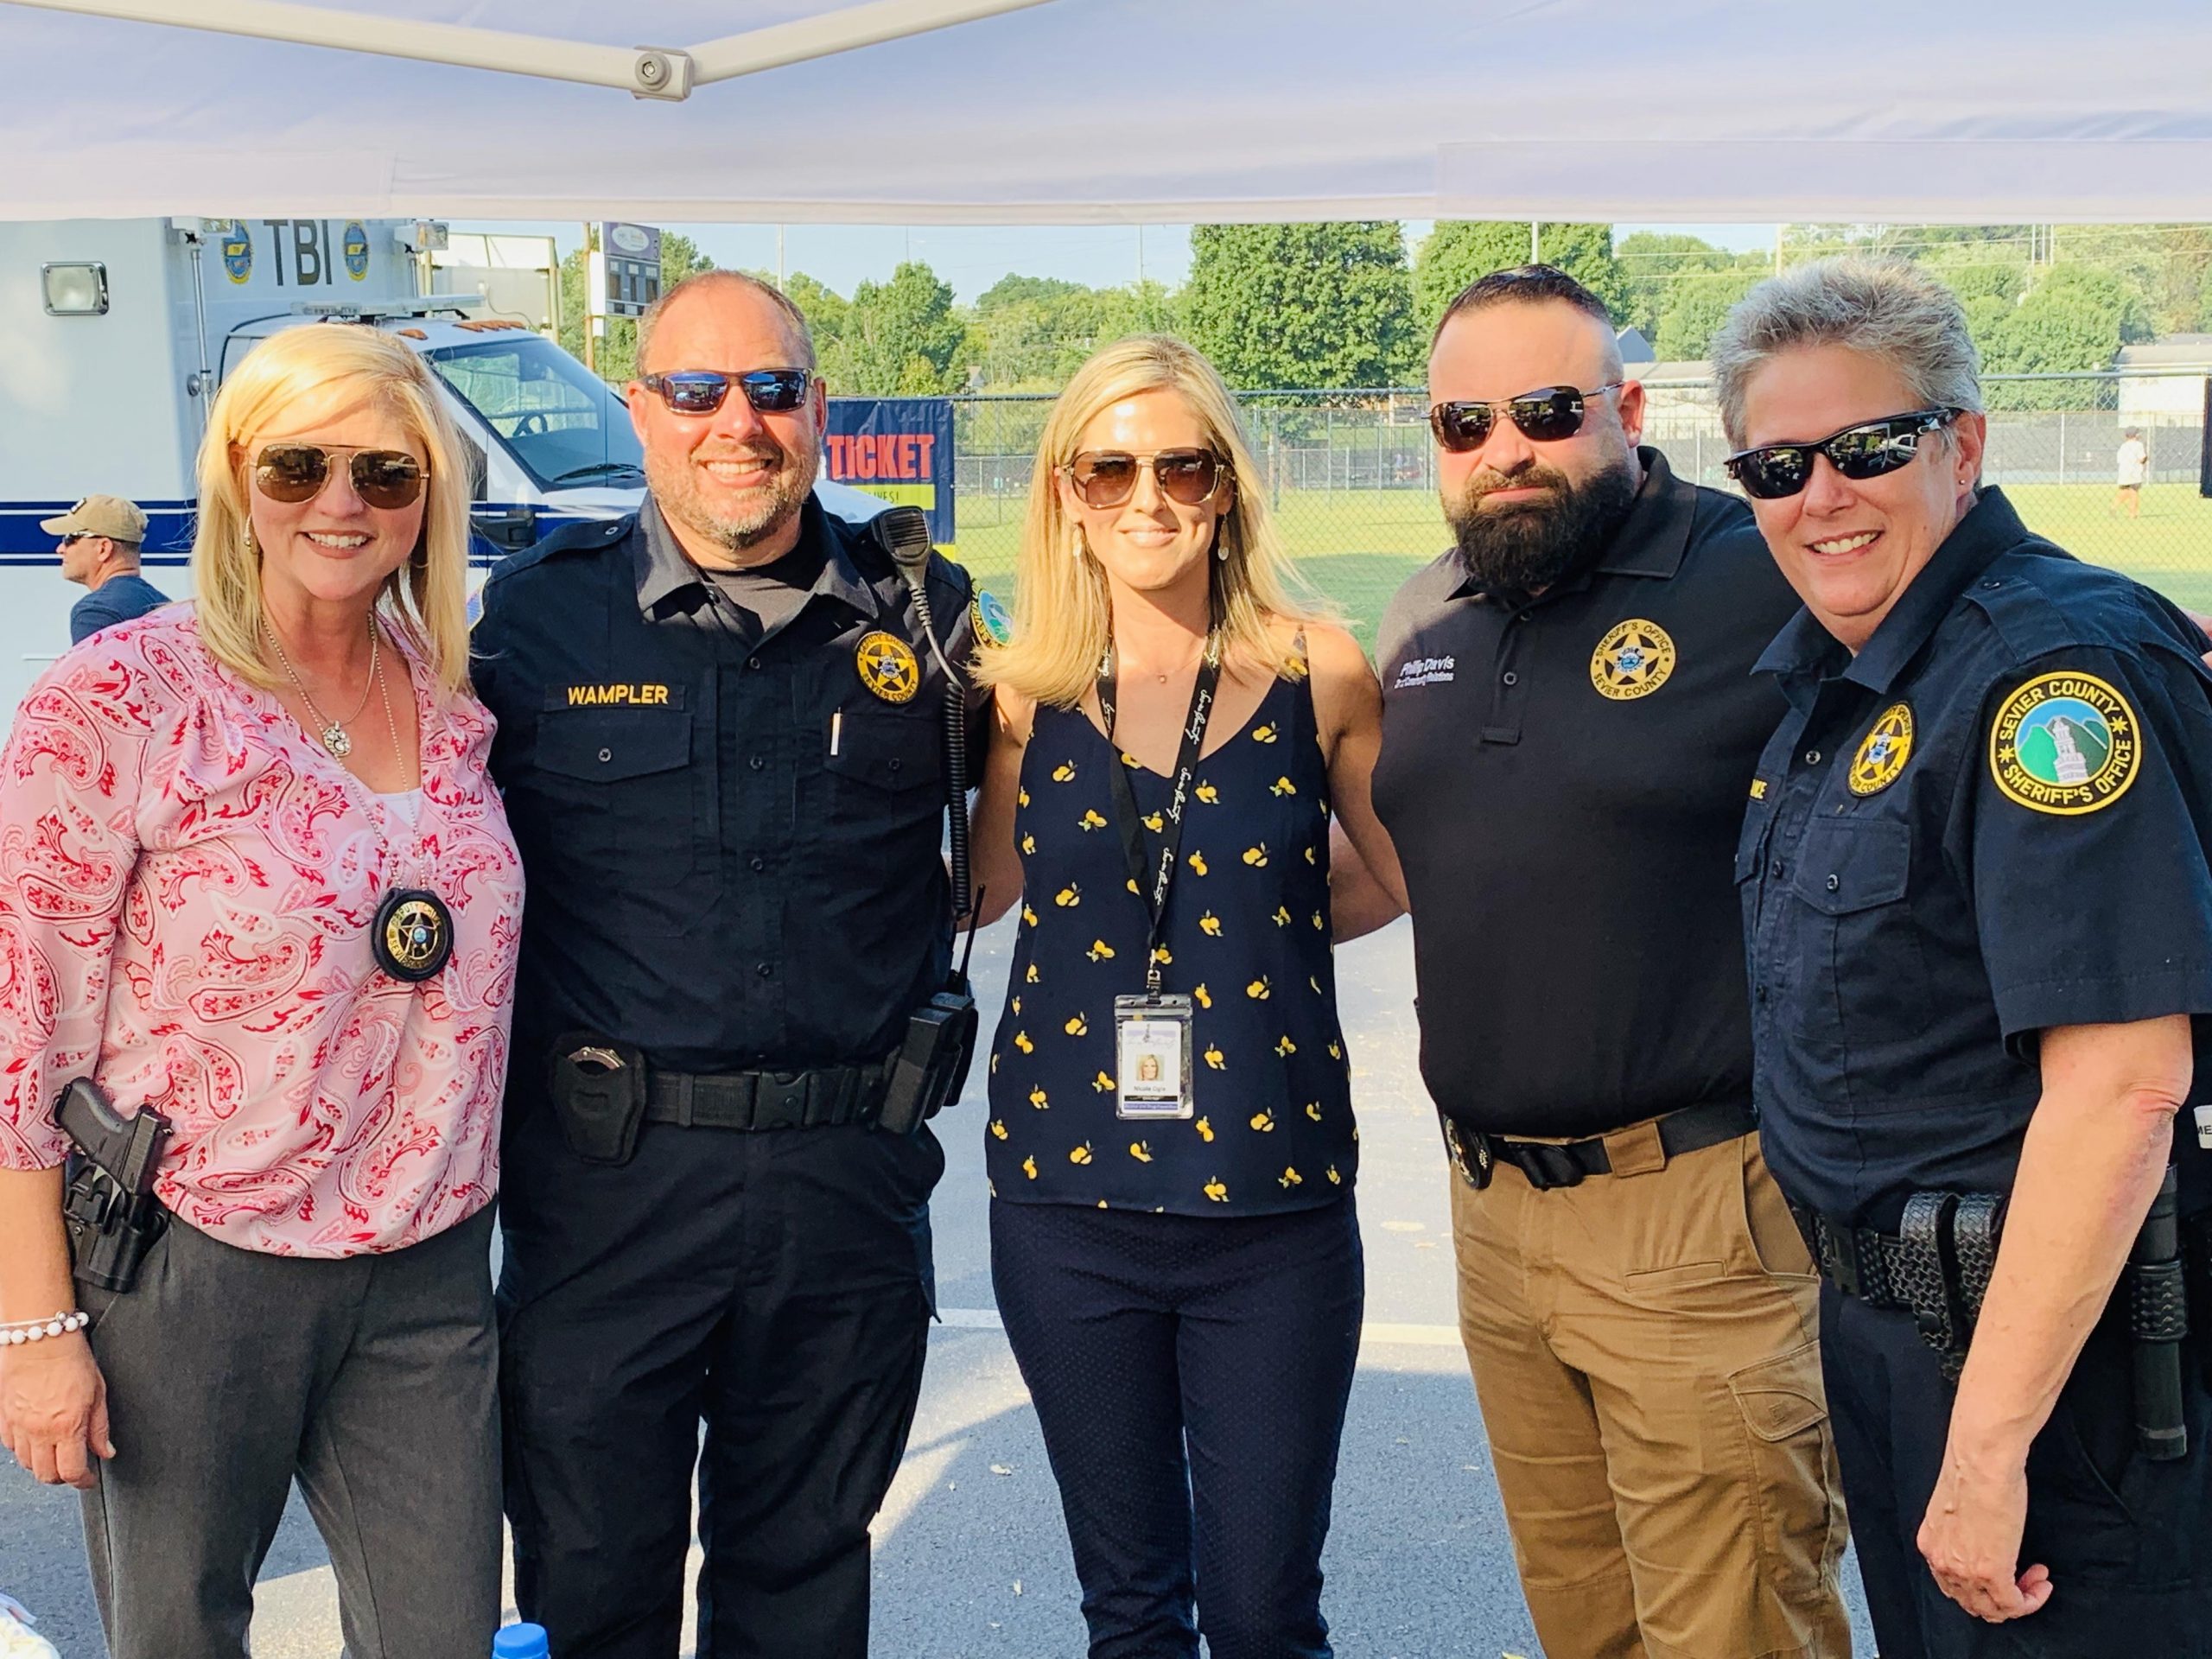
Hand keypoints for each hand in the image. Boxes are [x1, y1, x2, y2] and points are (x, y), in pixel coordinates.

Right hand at [0, 1331, 112, 1488]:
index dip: (83, 1481)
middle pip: (46, 1475)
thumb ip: (100, 1427)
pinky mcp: (3, 1419)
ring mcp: (18, 1427)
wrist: (40, 1339)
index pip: (72, 1471)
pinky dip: (23, 1450)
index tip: (88, 1479)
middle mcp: (39, 1432)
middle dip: (62, 1477)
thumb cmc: (71, 1359)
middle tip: (73, 1468)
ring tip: (56, 1453)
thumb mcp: (98, 1393)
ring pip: (27, 1464)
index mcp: (67, 1427)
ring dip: (42, 1465)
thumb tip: (106, 1451)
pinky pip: (11, 1447)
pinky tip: (35, 1440)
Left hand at [1917, 1442, 2050, 1621]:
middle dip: (2001, 1595)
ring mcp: (1964, 1570)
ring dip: (2020, 1598)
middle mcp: (1941, 1561)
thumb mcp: (1958, 1508)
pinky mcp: (1991, 1573)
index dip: (1982, 1585)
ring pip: (1992, 1609)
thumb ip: (1965, 1531)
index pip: (1953, 1584)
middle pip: (1971, 1601)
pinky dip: (2031, 1600)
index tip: (2005, 1570)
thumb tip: (1983, 1539)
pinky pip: (2013, 1605)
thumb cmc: (1973, 1471)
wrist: (1980, 1459)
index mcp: (1931, 1543)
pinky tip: (2042, 1583)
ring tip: (2037, 1578)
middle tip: (2025, 1578)